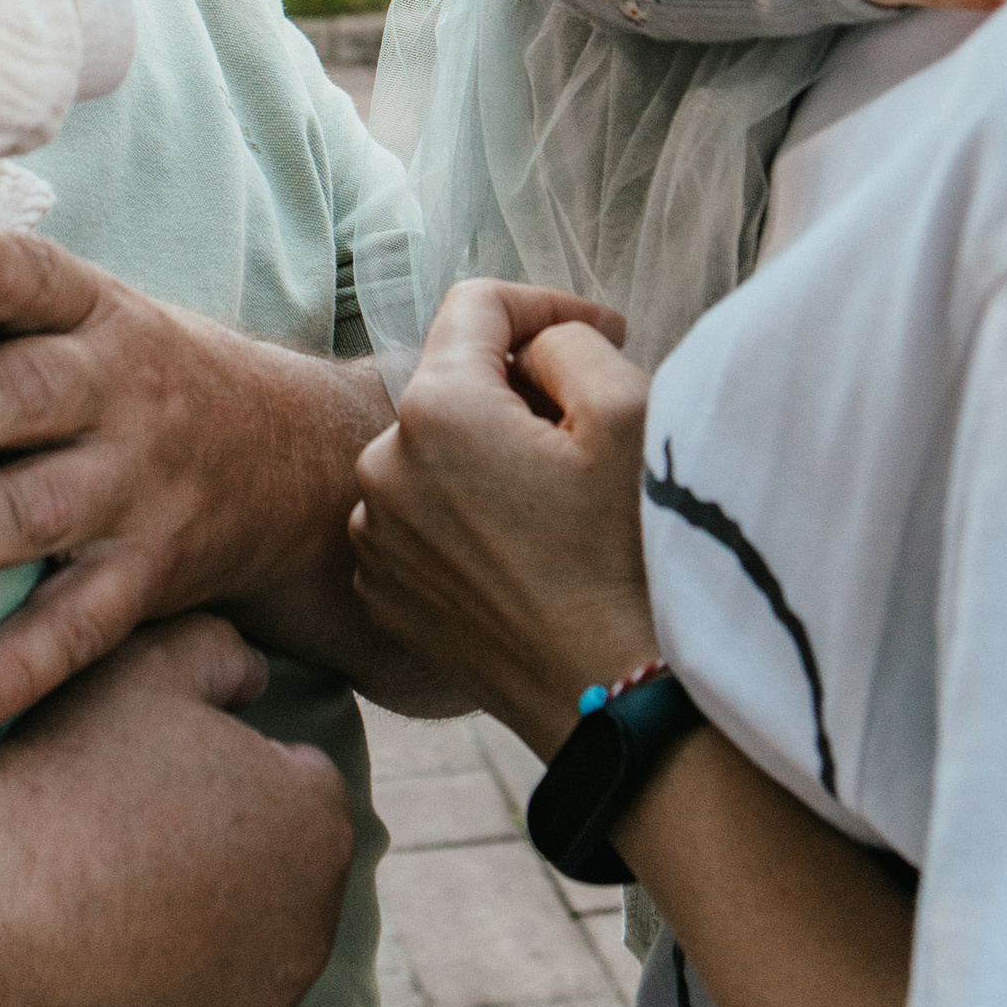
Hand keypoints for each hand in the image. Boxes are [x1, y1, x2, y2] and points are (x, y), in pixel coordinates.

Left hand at [0, 224, 379, 734]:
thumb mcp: (89, 312)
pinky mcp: (145, 580)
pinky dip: (8, 671)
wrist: (291, 462)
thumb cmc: (132, 376)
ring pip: (37, 514)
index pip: (33, 276)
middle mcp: (121, 395)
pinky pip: (76, 630)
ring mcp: (138, 491)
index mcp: (95, 313)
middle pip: (24, 397)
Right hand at [0, 617, 355, 1006]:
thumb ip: (219, 651)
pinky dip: (162, 1001)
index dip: (222, 766)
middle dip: (225, 853)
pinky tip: (96, 963)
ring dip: (197, 929)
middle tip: (127, 833)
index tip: (154, 770)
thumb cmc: (57, 774)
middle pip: (272, 873)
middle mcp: (313, 926)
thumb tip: (254, 674)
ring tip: (105, 896)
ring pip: (239, 952)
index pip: (290, 780)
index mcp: (317, 822)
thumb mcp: (142, 667)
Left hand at [350, 279, 652, 755]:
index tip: (604, 330)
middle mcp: (382, 464)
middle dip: (520, 388)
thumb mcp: (628, 414)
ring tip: (560, 502)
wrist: (615, 701)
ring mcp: (375, 534)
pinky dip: (469, 515)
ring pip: (437, 453)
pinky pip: (424, 519)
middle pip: (453, 383)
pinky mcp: (384, 591)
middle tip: (591, 428)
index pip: (476, 305)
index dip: (546, 306)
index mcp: (436, 408)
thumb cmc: (630, 558)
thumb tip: (535, 347)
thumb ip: (570, 343)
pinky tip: (529, 551)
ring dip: (491, 455)